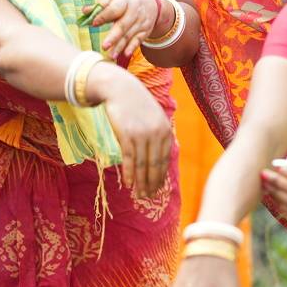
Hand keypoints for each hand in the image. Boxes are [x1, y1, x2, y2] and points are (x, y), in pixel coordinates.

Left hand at [84, 0, 171, 59]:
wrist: (152, 0)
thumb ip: (101, 5)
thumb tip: (84, 12)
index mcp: (125, 0)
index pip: (114, 9)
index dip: (104, 16)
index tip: (94, 23)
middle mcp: (135, 11)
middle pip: (123, 25)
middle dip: (113, 37)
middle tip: (104, 46)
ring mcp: (141, 21)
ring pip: (129, 35)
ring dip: (120, 46)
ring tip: (110, 55)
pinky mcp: (145, 30)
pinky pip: (138, 40)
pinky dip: (132, 47)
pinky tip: (125, 54)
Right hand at [87, 62, 172, 197]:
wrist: (120, 89)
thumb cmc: (137, 105)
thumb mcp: (154, 118)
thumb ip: (159, 136)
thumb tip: (160, 159)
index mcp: (166, 131)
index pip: (164, 160)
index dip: (160, 177)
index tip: (157, 190)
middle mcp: (157, 133)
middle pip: (155, 165)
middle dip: (152, 183)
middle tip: (148, 197)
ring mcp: (142, 134)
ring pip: (142, 164)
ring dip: (140, 182)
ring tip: (139, 194)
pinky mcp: (127, 134)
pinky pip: (129, 158)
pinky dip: (129, 172)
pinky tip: (128, 183)